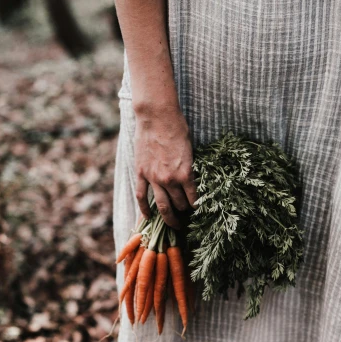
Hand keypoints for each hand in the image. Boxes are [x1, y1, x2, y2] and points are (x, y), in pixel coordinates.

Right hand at [133, 104, 196, 228]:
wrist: (157, 116)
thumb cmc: (178, 128)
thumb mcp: (191, 149)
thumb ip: (190, 167)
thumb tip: (192, 180)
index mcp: (186, 173)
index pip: (194, 199)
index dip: (197, 207)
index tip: (199, 212)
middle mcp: (170, 180)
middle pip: (179, 205)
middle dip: (184, 213)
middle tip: (187, 218)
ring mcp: (154, 178)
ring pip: (162, 206)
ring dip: (169, 218)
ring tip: (173, 225)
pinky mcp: (141, 173)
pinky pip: (142, 196)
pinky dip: (144, 210)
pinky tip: (148, 217)